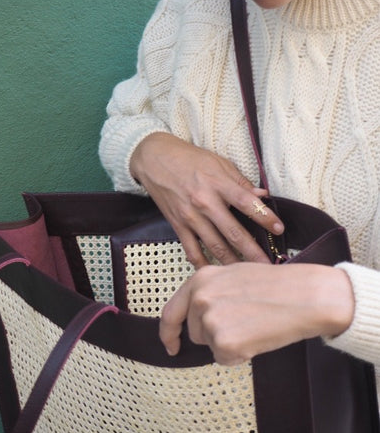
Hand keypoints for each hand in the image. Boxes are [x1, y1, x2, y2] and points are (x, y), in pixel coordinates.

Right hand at [130, 132, 283, 266]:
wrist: (154, 159)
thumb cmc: (188, 158)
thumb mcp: (217, 162)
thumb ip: (240, 181)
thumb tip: (262, 194)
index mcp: (218, 183)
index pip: (247, 203)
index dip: (265, 217)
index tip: (279, 229)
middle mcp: (205, 201)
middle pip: (233, 231)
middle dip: (252, 251)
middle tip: (268, 266)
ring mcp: (190, 216)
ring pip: (214, 245)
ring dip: (232, 262)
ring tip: (247, 275)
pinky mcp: (178, 225)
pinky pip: (191, 250)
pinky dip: (202, 264)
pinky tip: (214, 274)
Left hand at [159, 263, 354, 363]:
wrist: (304, 296)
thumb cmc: (276, 285)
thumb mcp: (234, 275)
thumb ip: (211, 292)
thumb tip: (199, 313)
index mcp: (200, 279)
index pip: (171, 312)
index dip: (168, 332)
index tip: (171, 344)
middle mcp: (200, 298)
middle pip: (194, 332)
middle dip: (214, 334)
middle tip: (244, 321)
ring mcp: (210, 320)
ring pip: (210, 346)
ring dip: (228, 343)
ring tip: (253, 324)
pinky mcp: (224, 342)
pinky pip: (225, 359)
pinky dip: (240, 355)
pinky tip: (257, 336)